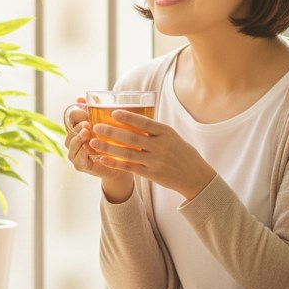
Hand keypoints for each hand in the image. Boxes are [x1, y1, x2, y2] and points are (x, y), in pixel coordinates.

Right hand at [64, 99, 134, 201]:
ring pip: (72, 143)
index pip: (70, 117)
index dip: (76, 114)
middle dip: (78, 126)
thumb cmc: (114, 142)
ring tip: (86, 132)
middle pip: (70, 130)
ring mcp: (74, 153)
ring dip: (79, 137)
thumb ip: (96, 112)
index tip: (86, 112)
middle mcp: (73, 140)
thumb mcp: (106, 125)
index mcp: (77, 128)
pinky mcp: (80, 165)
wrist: (121, 165)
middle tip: (87, 123)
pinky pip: (78, 157)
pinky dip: (82, 152)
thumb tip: (80, 97)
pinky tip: (88, 147)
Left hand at [88, 110, 215, 201]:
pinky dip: (115, 163)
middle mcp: (161, 147)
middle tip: (96, 126)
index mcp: (166, 133)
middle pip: (132, 138)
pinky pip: (130, 168)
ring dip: (108, 148)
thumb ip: (154, 130)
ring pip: (128, 154)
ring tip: (93, 142)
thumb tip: (132, 118)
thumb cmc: (182, 152)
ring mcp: (156, 162)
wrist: (195, 176)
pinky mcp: (152, 174)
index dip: (128, 118)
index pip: (145, 123)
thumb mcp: (172, 137)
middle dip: (112, 132)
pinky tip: (103, 159)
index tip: (113, 112)